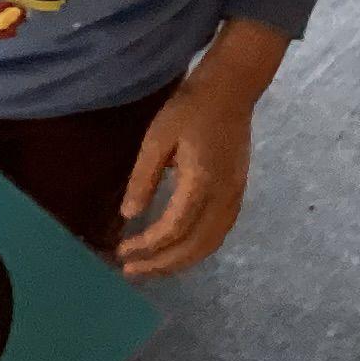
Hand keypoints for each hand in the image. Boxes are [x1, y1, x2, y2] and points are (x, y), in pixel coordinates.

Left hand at [117, 20, 286, 279]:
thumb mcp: (156, 139)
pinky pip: (219, 232)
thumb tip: (129, 215)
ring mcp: (236, 196)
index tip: (121, 251)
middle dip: (161, 264)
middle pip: (195, 246)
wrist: (232, 89)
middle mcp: (225, 195)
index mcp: (202, 181)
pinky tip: (175, 251)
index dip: (146, 246)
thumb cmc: (190, 109)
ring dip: (180, 262)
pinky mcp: (238, 193)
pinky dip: (197, 249)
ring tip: (150, 268)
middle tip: (130, 271)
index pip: (173, 228)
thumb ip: (143, 178)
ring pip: (211, 244)